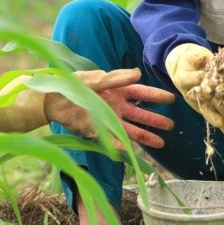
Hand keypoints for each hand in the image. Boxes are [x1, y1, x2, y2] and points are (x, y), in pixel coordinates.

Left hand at [45, 69, 174, 147]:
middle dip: (155, 120)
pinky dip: (121, 146)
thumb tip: (138, 74)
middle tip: (171, 126)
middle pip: (140, 115)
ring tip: (161, 144)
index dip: (156, 96)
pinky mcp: (98, 133)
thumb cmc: (74, 85)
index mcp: (118, 91)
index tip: (172, 99)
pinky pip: (113, 140)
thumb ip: (115, 78)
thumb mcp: (95, 79)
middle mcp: (117, 107)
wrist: (51, 101)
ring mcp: (108, 121)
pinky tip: (131, 151)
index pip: (142, 94)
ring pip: (131, 130)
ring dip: (145, 137)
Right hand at [165, 43, 223, 139]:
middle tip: (220, 122)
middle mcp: (191, 93)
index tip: (215, 84)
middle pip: (202, 103)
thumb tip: (204, 58)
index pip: (193, 81)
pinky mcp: (210, 106)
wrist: (188, 66)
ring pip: (210, 112)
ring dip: (219, 122)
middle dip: (212, 112)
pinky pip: (218, 116)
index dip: (203, 83)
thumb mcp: (193, 56)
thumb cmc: (193, 60)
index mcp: (184, 79)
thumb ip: (198, 58)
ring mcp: (201, 101)